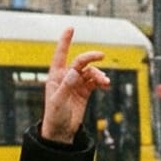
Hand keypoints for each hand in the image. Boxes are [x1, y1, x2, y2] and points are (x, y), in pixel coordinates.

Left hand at [37, 27, 112, 143]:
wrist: (61, 132)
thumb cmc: (54, 116)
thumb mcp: (58, 101)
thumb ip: (67, 85)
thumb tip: (74, 71)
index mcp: (56, 77)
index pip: (60, 55)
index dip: (65, 41)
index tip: (71, 28)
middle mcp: (66, 77)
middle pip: (80, 62)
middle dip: (90, 57)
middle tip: (101, 56)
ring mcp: (76, 84)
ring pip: (90, 72)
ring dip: (98, 74)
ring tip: (105, 82)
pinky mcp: (84, 92)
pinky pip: (95, 82)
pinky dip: (100, 81)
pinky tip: (105, 85)